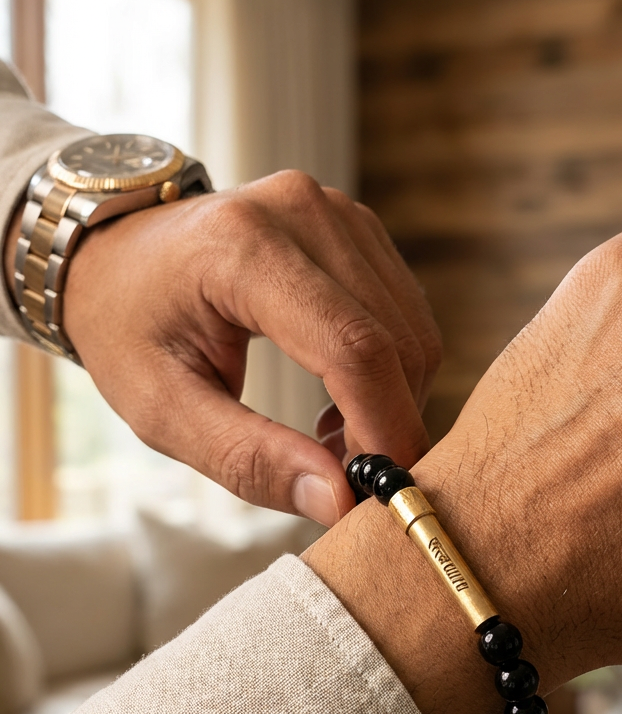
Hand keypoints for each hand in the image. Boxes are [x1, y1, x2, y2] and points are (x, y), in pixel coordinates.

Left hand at [37, 172, 439, 523]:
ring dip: (393, 402)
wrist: (115, 255)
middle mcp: (302, 212)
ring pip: (413, 332)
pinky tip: (340, 398)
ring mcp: (337, 212)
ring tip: (331, 439)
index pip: (352, 346)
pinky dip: (390, 373)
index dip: (382, 428)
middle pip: (395, 342)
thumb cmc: (129, 330)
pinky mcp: (357, 228)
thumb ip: (248, 459)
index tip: (379, 493)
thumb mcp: (163, 410)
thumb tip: (339, 501)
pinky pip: (406, 315)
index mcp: (243, 247)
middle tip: (346, 480)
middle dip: (389, 426)